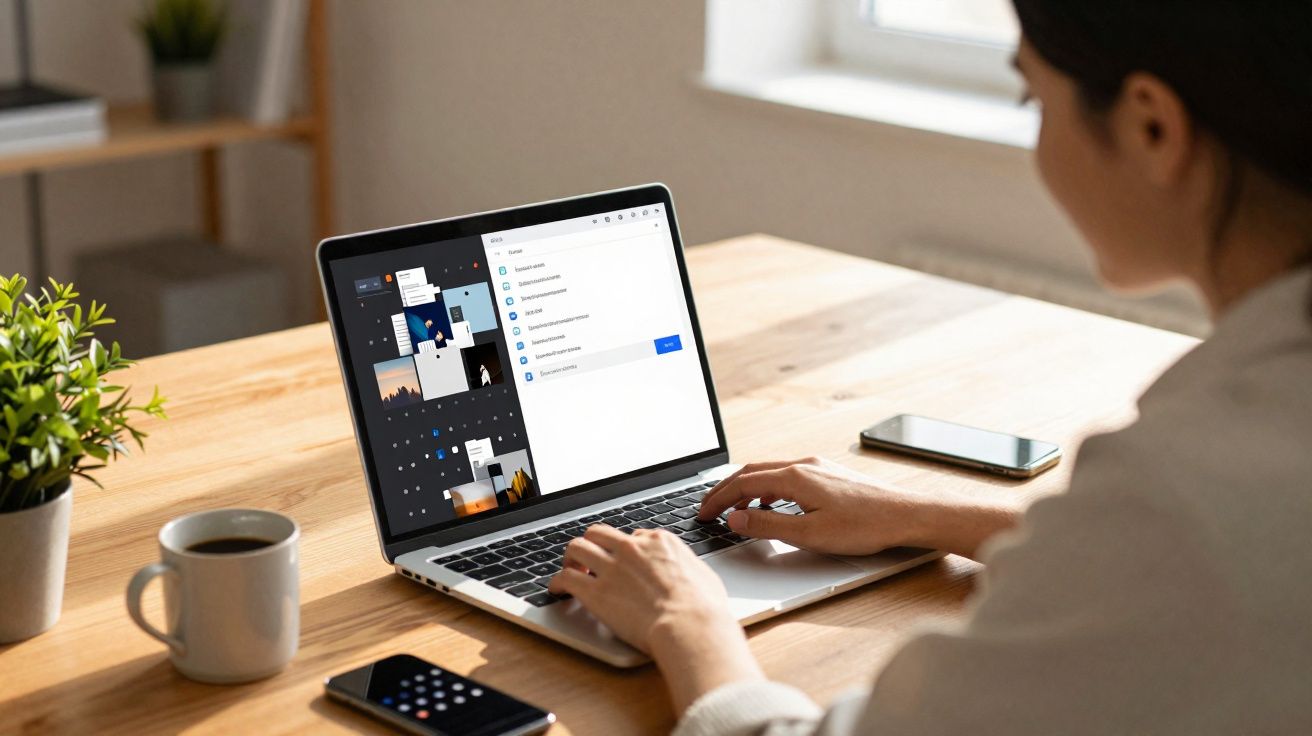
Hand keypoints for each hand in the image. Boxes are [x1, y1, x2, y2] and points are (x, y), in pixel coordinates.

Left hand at [548, 525, 762, 711]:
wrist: (689, 625)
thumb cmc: (703, 607)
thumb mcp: (703, 575)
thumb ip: (686, 567)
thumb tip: (684, 570)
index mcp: (659, 542)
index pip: (634, 536)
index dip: (626, 550)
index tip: (623, 561)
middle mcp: (631, 548)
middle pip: (599, 533)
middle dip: (592, 544)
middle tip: (589, 558)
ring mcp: (611, 568)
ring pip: (577, 548)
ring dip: (571, 558)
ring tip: (569, 569)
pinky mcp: (595, 592)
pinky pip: (566, 578)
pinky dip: (558, 582)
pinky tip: (557, 590)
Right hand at [699, 457, 1019, 559]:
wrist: (906, 515)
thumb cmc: (864, 526)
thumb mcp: (809, 534)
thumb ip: (767, 526)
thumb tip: (734, 521)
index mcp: (794, 477)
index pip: (742, 482)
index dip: (717, 499)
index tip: (702, 513)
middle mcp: (804, 465)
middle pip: (752, 472)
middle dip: (726, 490)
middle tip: (710, 509)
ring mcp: (818, 467)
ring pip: (770, 472)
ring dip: (747, 490)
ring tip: (736, 512)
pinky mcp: (829, 475)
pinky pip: (787, 476)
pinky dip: (768, 489)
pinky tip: (773, 507)